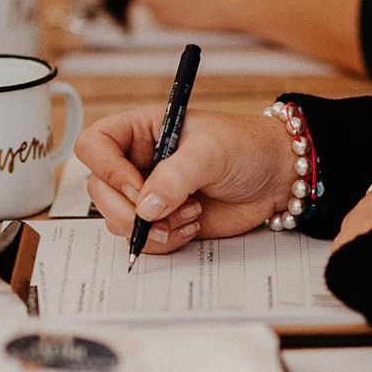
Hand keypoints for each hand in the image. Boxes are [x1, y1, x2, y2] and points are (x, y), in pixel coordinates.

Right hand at [74, 107, 294, 253]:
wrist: (277, 178)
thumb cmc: (247, 147)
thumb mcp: (211, 152)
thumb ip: (175, 176)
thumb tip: (145, 207)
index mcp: (141, 130)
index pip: (94, 145)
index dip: (107, 169)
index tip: (137, 186)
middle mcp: (137, 162)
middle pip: (99, 191)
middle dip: (127, 210)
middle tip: (161, 214)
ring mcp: (148, 194)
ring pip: (118, 220)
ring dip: (151, 228)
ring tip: (191, 214)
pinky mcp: (162, 221)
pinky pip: (142, 240)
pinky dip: (164, 241)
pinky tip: (192, 225)